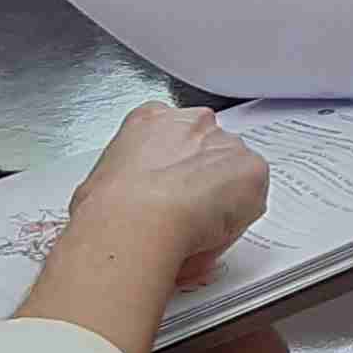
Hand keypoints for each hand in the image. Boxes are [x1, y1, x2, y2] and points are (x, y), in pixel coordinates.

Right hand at [70, 103, 268, 287]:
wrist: (136, 220)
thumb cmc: (110, 208)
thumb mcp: (101, 182)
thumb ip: (124, 182)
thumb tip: (119, 205)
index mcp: (150, 118)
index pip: (174, 137)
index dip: (173, 169)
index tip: (167, 190)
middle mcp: (193, 122)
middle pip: (207, 153)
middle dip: (199, 183)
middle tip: (182, 216)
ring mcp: (225, 143)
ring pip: (232, 176)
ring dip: (220, 201)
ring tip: (193, 231)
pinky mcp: (251, 168)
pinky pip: (251, 198)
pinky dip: (236, 220)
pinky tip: (211, 233)